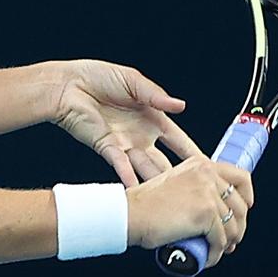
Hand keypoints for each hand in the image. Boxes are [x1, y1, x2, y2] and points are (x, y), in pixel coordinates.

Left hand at [51, 60, 201, 186]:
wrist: (68, 84)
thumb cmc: (97, 77)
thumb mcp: (133, 81)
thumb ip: (156, 95)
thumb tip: (181, 105)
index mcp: (151, 117)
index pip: (179, 140)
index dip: (193, 154)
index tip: (209, 169)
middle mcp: (140, 135)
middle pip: (165, 162)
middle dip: (179, 178)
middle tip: (194, 194)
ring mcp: (124, 145)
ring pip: (146, 169)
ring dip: (156, 183)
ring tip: (170, 199)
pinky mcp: (107, 149)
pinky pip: (121, 166)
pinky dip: (129, 177)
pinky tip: (139, 190)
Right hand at [126, 157, 253, 267]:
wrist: (129, 214)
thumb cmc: (145, 205)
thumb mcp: (175, 184)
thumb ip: (195, 188)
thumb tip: (217, 209)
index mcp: (201, 164)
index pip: (241, 176)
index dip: (247, 197)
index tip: (244, 210)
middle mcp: (207, 175)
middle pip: (240, 205)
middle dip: (238, 226)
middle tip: (230, 239)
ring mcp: (208, 194)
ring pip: (233, 225)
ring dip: (229, 243)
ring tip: (219, 250)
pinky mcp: (205, 214)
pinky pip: (220, 240)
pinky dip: (216, 254)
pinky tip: (208, 258)